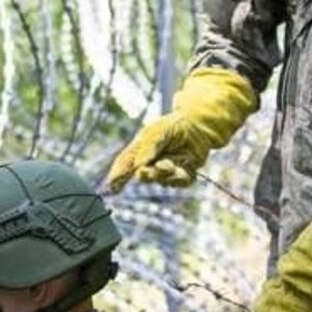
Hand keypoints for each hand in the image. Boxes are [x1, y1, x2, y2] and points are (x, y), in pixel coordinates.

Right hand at [107, 67, 258, 191]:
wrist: (200, 125)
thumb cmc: (176, 124)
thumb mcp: (160, 130)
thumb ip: (149, 147)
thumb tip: (139, 166)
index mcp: (141, 149)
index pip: (126, 164)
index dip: (117, 177)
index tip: (111, 187)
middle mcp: (152, 162)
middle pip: (144, 176)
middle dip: (148, 174)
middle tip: (151, 169)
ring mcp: (167, 170)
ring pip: (162, 181)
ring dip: (167, 173)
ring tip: (172, 164)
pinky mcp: (182, 175)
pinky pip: (179, 183)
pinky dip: (182, 178)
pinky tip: (186, 169)